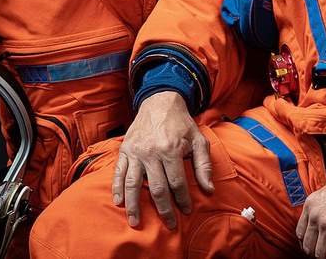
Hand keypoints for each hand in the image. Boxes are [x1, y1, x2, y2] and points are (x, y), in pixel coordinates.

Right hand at [113, 91, 212, 230]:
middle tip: (169, 224)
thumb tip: (209, 189)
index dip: (182, 199)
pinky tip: (119, 202)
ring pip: (133, 184)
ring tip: (136, 222)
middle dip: (163, 209)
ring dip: (134, 206)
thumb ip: (204, 165)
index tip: (186, 211)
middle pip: (157, 188)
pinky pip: (119, 172)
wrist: (160, 101)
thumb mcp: (198, 139)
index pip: (177, 183)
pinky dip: (117, 188)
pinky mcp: (125, 150)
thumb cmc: (181, 123)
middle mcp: (152, 152)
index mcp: (171, 149)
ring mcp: (136, 152)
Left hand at [296, 161, 325, 257]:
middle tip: (323, 251)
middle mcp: (315, 214)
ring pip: (319, 251)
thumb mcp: (324, 194)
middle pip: (308, 244)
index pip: (300, 233)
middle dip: (315, 250)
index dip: (306, 243)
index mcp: (310, 205)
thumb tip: (315, 226)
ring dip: (325, 254)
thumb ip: (317, 210)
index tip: (311, 245)